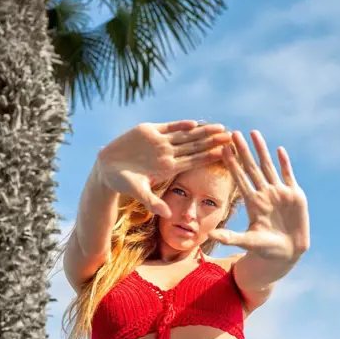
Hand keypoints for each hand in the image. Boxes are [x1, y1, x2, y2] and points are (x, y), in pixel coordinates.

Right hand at [97, 120, 231, 217]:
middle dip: (213, 141)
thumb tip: (168, 215)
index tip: (225, 154)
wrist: (107, 168)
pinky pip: (168, 127)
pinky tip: (193, 123)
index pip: (194, 161)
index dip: (210, 156)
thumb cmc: (123, 183)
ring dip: (202, 131)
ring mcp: (159, 141)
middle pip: (195, 146)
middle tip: (232, 137)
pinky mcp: (149, 130)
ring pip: (186, 135)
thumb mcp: (138, 193)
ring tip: (220, 127)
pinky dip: (180, 125)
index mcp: (169, 167)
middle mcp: (167, 153)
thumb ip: (153, 202)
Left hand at [209, 130, 309, 279]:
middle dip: (243, 150)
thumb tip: (209, 235)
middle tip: (233, 133)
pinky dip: (284, 163)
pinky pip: (288, 175)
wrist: (287, 252)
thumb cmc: (265, 249)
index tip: (222, 149)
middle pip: (251, 168)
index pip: (240, 178)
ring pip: (268, 166)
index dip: (231, 163)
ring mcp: (279, 192)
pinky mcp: (295, 195)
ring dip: (261, 150)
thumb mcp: (247, 242)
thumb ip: (230, 237)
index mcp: (252, 202)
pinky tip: (278, 149)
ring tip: (254, 133)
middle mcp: (264, 193)